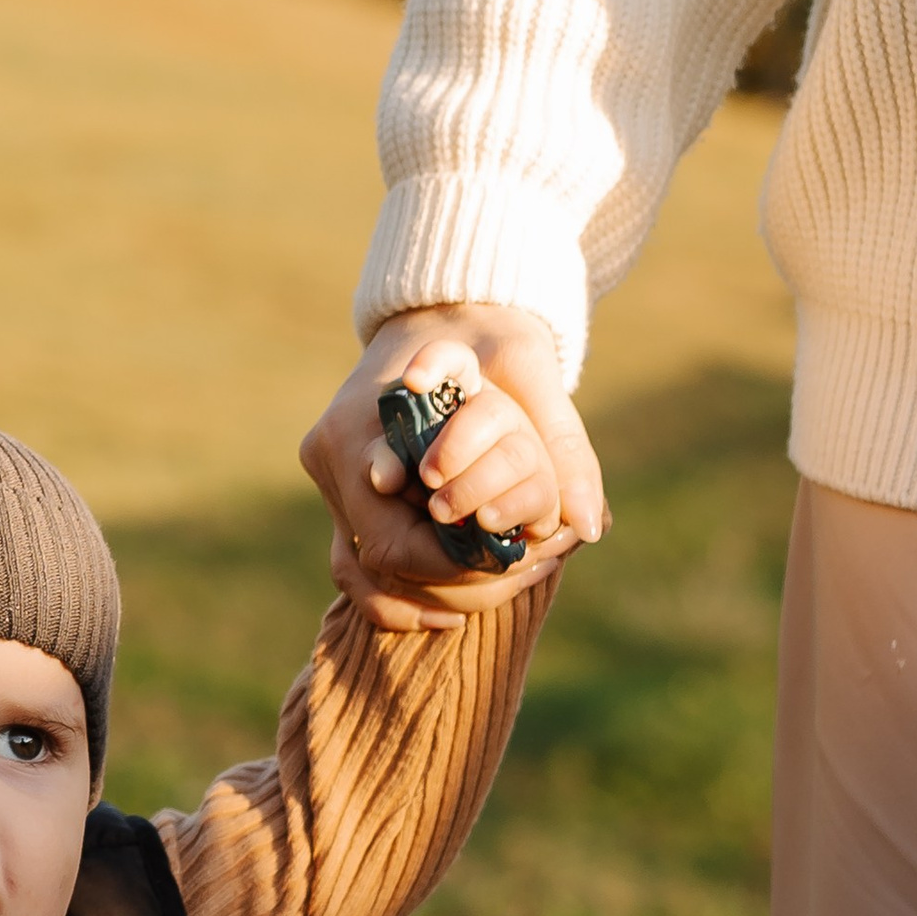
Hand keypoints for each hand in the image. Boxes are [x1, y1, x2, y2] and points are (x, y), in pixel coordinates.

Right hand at [300, 304, 602, 631]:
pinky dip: (394, 593)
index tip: (507, 561)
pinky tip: (447, 610)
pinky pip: (352, 562)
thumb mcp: (531, 367)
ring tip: (478, 608)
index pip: (390, 532)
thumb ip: (560, 441)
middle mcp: (330, 454)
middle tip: (512, 583)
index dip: (445, 564)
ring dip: (415, 598)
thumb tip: (589, 525)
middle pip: (372, 559)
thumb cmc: (484, 331)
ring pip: (356, 570)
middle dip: (442, 583)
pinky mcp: (338, 491)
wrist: (441, 306)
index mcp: (361, 424)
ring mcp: (327, 476)